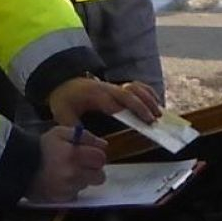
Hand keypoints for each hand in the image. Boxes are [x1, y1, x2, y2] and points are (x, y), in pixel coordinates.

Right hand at [27, 125, 107, 201]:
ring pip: (87, 185)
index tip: (88, 154)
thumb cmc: (41, 146)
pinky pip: (75, 194)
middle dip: (93, 169)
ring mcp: (68, 189)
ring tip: (66, 171)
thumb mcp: (60, 132)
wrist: (18, 165)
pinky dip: (71, 188)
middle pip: (100, 176)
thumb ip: (84, 136)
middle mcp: (73, 174)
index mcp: (74, 155)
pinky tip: (60, 180)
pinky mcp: (61, 199)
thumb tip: (103, 145)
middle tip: (81, 164)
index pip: (101, 158)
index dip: (96, 155)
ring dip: (81, 179)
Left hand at [47, 76, 161, 125]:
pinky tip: (156, 102)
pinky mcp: (116, 86)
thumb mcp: (62, 113)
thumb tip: (83, 140)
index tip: (141, 121)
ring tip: (159, 113)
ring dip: (148, 99)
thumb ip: (72, 127)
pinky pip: (135, 85)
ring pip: (135, 88)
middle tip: (153, 121)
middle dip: (142, 106)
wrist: (62, 80)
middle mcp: (106, 89)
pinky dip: (147, 92)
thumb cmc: (64, 99)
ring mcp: (113, 86)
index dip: (129, 111)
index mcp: (94, 96)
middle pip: (128, 94)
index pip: (114, 103)